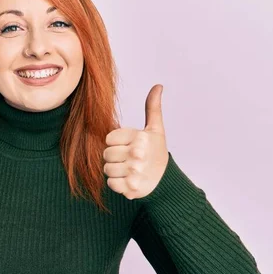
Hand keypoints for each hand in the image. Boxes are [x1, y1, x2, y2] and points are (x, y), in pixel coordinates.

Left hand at [104, 84, 168, 199]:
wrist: (165, 181)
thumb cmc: (156, 152)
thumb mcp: (156, 129)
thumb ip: (152, 107)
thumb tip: (158, 86)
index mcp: (140, 137)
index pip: (109, 138)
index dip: (116, 142)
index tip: (128, 145)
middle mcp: (137, 153)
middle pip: (106, 154)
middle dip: (114, 157)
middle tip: (128, 159)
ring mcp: (134, 171)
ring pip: (107, 169)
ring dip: (115, 171)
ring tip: (128, 170)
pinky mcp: (131, 187)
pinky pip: (111, 183)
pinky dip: (117, 184)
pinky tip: (128, 180)